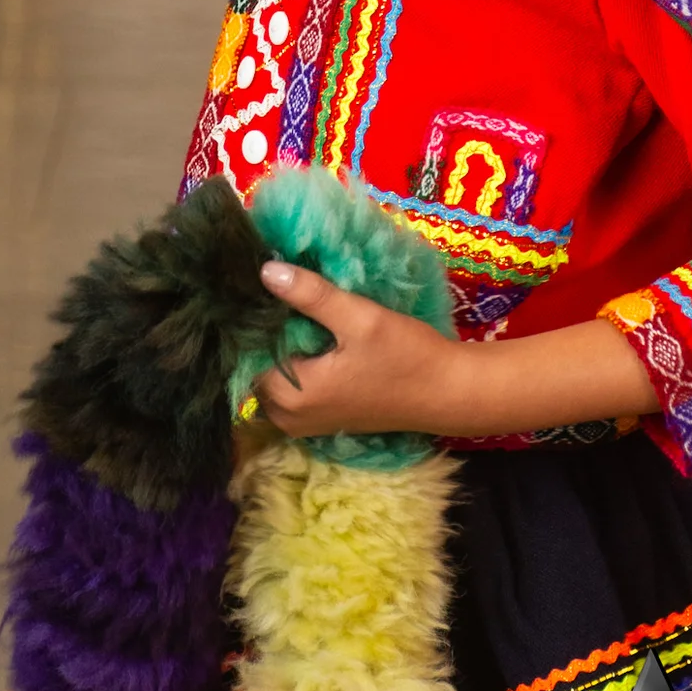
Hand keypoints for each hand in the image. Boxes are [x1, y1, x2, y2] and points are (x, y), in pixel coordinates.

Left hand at [254, 264, 660, 437]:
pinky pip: (289, 384)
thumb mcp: (359, 318)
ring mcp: (304, 421)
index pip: (243, 355)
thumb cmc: (405, 356)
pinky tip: (300, 325)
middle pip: (253, 367)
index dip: (245, 319)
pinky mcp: (321, 415)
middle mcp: (289, 416)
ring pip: (271, 376)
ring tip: (279, 299)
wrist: (448, 392)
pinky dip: (291, 357)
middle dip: (258, 330)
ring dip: (275, 342)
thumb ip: (311, 295)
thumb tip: (264, 269)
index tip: (246, 284)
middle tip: (261, 283)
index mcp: (292, 396)